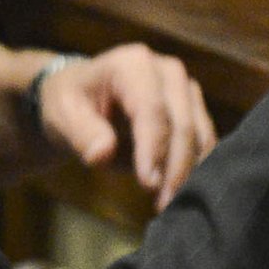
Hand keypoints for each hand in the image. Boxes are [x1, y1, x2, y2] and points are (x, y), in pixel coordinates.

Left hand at [35, 43, 218, 210]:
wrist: (85, 97)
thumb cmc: (71, 104)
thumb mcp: (63, 115)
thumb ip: (82, 134)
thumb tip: (101, 154)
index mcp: (133, 64)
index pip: (152, 110)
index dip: (153, 149)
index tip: (148, 184)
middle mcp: (168, 71)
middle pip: (182, 125)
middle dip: (175, 168)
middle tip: (163, 205)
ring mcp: (186, 89)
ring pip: (200, 136)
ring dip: (188, 173)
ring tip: (168, 204)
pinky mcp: (195, 109)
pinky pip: (204, 142)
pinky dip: (195, 169)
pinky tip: (178, 193)